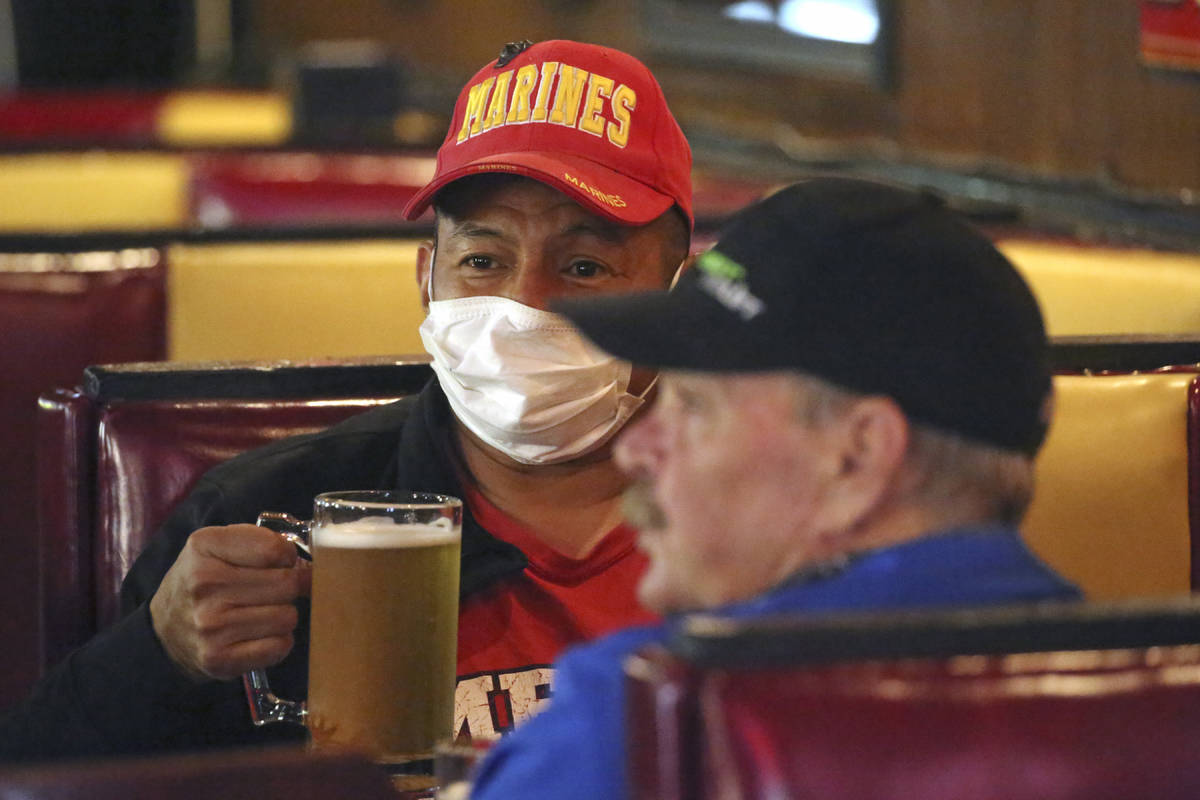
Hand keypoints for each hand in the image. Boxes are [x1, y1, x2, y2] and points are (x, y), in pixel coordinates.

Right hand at [149, 524, 311, 681]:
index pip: (275, 549)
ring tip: (262, 613)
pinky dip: (278, 642)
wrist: (163, 631)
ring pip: (287, 617)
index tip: (280, 563)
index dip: (287, 557)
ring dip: (283, 615)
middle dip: (290, 587)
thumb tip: (310, 566)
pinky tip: (259, 635)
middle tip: (274, 591)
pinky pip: (279, 647)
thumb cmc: (202, 582)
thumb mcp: (218, 546)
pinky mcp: (218, 658)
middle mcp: (204, 584)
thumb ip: (262, 543)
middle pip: (288, 584)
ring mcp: (210, 625)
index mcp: (204, 547)